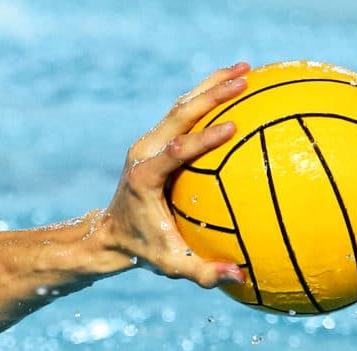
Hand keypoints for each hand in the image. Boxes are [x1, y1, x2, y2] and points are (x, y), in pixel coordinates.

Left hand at [104, 62, 249, 287]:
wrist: (109, 235)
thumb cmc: (142, 251)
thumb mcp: (170, 267)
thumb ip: (202, 273)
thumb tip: (239, 276)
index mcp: (144, 178)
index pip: (176, 151)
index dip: (203, 139)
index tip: (234, 126)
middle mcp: (143, 153)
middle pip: (178, 114)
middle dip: (212, 94)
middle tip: (246, 79)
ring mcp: (147, 143)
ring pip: (181, 105)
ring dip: (211, 85)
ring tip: (246, 69)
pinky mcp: (154, 141)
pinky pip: (182, 113)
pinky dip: (206, 96)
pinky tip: (234, 87)